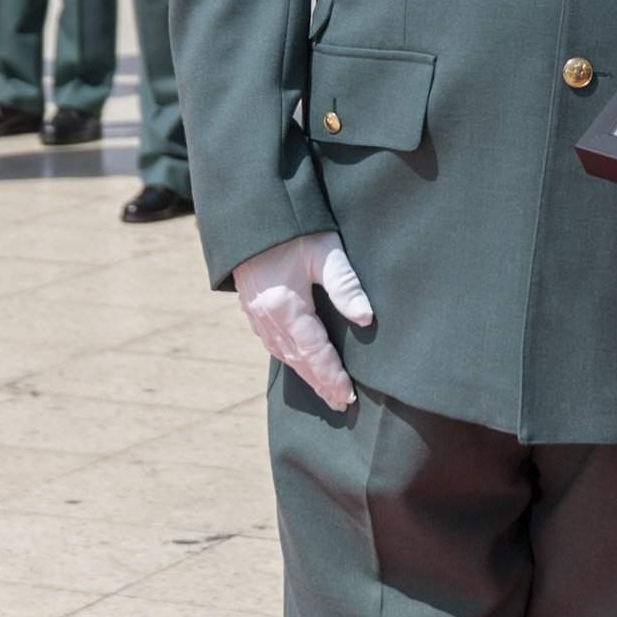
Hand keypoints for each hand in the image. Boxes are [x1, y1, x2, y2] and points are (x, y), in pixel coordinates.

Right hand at [233, 231, 372, 411]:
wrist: (250, 212)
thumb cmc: (292, 228)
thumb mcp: (324, 250)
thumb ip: (345, 284)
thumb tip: (367, 319)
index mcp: (285, 307)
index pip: (315, 352)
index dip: (332, 376)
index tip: (348, 396)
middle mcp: (267, 317)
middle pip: (298, 360)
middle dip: (320, 383)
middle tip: (340, 404)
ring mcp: (256, 313)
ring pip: (283, 353)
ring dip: (305, 374)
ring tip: (324, 390)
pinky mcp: (252, 306)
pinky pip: (272, 342)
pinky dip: (289, 358)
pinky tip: (298, 361)